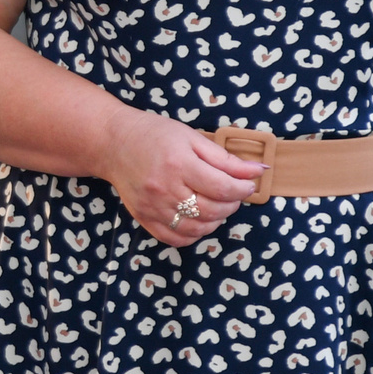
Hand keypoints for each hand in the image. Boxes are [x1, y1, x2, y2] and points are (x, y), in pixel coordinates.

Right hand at [101, 112, 263, 246]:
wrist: (113, 142)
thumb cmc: (154, 135)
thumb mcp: (192, 138)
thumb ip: (225, 158)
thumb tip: (259, 171)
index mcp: (179, 164)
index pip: (223, 188)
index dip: (243, 189)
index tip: (248, 184)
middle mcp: (165, 189)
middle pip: (212, 211)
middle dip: (232, 204)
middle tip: (233, 193)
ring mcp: (153, 207)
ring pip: (198, 229)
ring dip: (215, 220)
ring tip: (215, 204)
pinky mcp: (144, 218)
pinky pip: (176, 238)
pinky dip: (193, 233)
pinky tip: (197, 218)